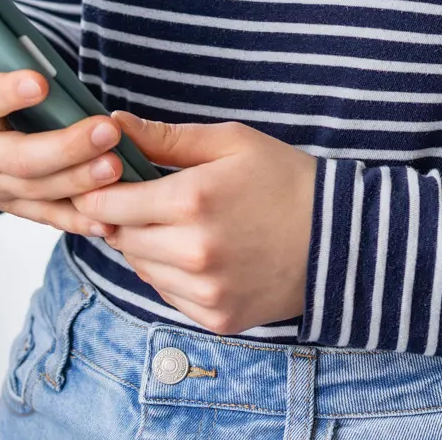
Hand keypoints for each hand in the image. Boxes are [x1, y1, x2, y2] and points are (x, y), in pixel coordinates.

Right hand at [0, 0, 123, 234]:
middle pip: (17, 159)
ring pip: (39, 189)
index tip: (38, 80)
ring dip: (79, 182)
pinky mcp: (15, 199)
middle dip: (62, 148)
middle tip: (104, 131)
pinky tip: (112, 220)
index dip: (6, 94)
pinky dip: (77, 219)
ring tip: (118, 165)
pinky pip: (47, 214)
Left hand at [74, 113, 316, 333]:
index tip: (110, 182)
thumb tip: (113, 125)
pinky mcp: (215, 317)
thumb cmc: (285, 180)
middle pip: (121, 236)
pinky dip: (171, 275)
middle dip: (126, 216)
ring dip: (148, 246)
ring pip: (140, 268)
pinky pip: (167, 295)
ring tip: (182, 226)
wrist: (340, 237)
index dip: (100, 190)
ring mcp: (203, 290)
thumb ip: (167, 137)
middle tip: (153, 201)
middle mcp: (191, 251)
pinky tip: (199, 254)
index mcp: (191, 200)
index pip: (109, 203)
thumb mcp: (232, 142)